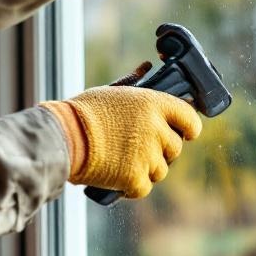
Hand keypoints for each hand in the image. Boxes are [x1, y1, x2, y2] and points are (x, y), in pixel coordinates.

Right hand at [43, 85, 202, 198]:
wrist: (64, 137)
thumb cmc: (84, 111)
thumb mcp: (111, 91)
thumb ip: (134, 83)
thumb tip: (146, 67)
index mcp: (154, 104)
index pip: (191, 119)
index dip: (188, 128)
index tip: (183, 132)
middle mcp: (156, 129)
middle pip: (175, 148)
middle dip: (160, 150)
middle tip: (137, 148)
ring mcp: (148, 156)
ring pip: (161, 170)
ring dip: (146, 169)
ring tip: (122, 161)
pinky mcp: (136, 179)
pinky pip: (143, 187)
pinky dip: (131, 186)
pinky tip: (117, 176)